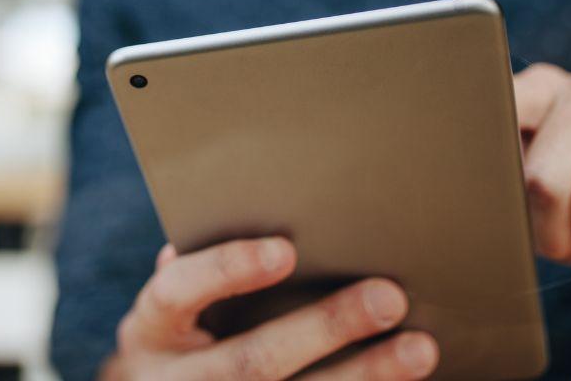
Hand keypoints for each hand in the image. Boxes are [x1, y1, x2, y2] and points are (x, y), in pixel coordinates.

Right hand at [105, 237, 438, 379]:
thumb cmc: (176, 337)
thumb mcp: (169, 305)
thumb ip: (200, 266)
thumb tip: (247, 206)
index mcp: (150, 330)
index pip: (178, 291)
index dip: (228, 270)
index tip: (286, 250)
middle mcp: (174, 379)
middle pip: (253, 361)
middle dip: (325, 329)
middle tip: (388, 296)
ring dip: (364, 375)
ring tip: (419, 348)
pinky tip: (402, 380)